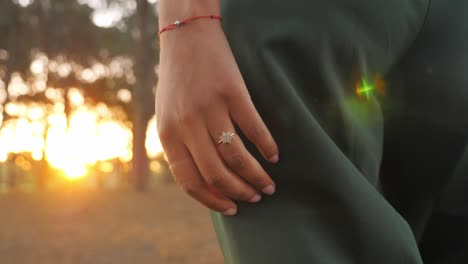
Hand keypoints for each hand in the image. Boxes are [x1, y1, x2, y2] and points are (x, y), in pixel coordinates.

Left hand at [156, 20, 278, 215]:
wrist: (186, 37)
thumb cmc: (177, 80)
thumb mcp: (166, 115)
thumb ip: (178, 144)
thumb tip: (201, 178)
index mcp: (168, 134)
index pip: (189, 181)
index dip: (212, 200)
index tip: (232, 210)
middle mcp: (187, 124)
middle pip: (216, 173)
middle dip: (239, 193)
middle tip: (256, 198)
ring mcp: (210, 108)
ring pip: (236, 156)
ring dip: (256, 176)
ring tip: (268, 185)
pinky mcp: (232, 92)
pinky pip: (254, 128)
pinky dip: (267, 145)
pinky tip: (275, 155)